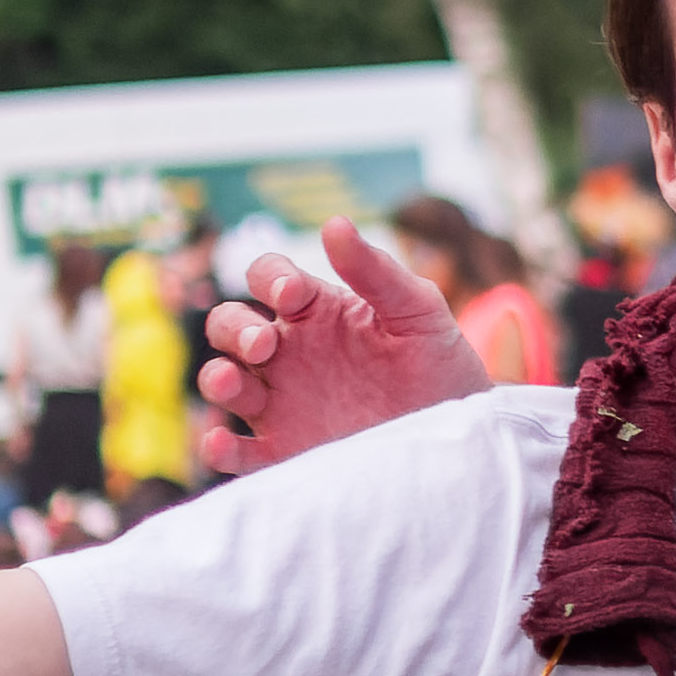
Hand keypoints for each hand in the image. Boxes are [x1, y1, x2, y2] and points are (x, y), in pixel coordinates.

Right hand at [193, 216, 490, 475]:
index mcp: (315, 310)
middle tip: (266, 344)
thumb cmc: (438, 363)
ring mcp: (281, 402)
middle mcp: (288, 353)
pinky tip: (220, 443)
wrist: (458, 434)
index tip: (291, 292)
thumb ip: (377, 271)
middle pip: (230, 327)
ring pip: (224, 381)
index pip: (267, 277)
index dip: (268, 276)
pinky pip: (237, 451)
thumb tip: (335, 223)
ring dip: (218, 378)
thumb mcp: (418, 312)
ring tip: (235, 383)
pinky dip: (218, 448)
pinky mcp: (284, 451)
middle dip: (236, 329)